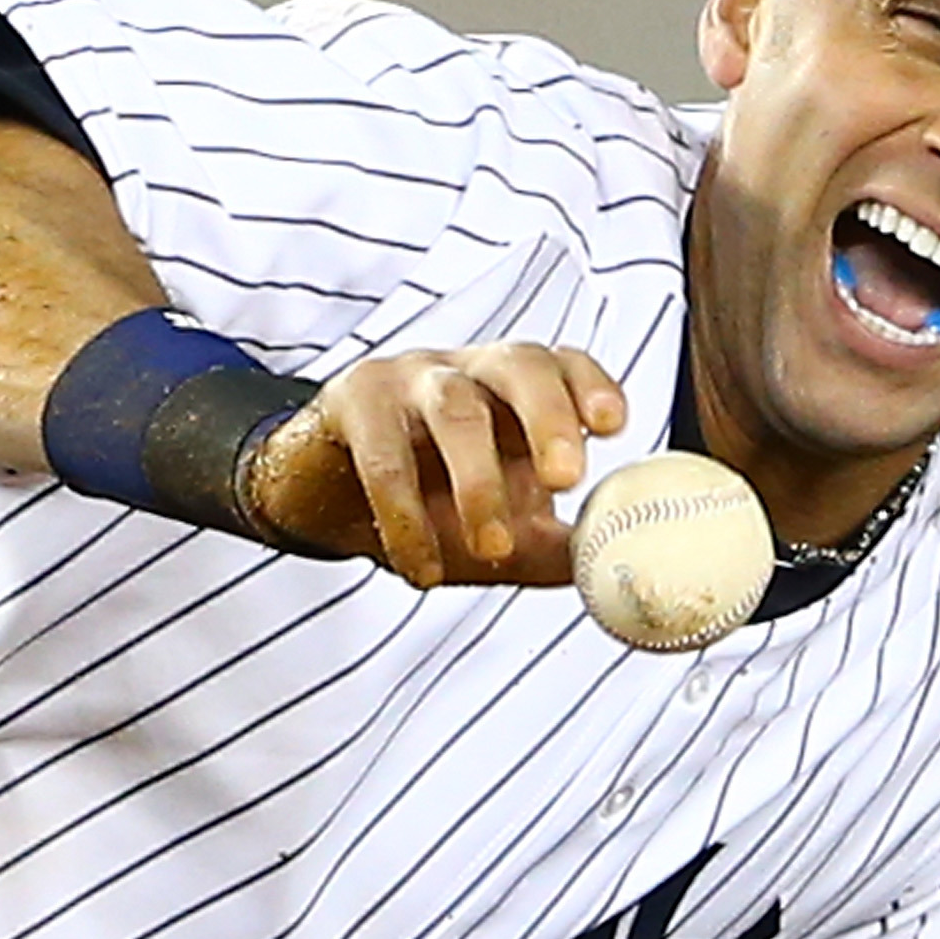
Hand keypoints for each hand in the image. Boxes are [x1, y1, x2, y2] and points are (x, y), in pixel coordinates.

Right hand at [242, 344, 627, 585]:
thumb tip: (613, 573)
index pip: (562, 365)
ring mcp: (409, 377)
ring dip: (479, 482)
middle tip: (567, 479)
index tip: (614, 426)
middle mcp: (469, 369)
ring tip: (493, 550)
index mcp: (515, 388)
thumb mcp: (505, 528)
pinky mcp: (353, 401)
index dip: (591, 387)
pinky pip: (386, 456)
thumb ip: (560, 547)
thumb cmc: (428, 502)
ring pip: (455, 409)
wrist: (325, 499)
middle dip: (550, 418)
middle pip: (520, 365)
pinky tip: (421, 568)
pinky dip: (407, 518)